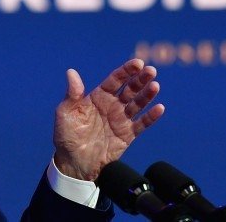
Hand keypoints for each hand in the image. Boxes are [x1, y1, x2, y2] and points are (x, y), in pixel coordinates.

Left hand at [53, 58, 164, 180]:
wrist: (74, 163)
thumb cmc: (67, 136)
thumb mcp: (66, 113)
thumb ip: (72, 93)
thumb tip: (71, 72)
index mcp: (99, 96)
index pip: (116, 80)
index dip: (127, 71)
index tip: (138, 63)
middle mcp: (113, 105)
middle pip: (130, 89)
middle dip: (141, 79)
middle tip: (151, 71)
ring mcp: (121, 119)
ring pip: (138, 103)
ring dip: (147, 95)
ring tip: (155, 86)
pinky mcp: (127, 135)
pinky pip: (141, 124)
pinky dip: (151, 116)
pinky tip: (159, 108)